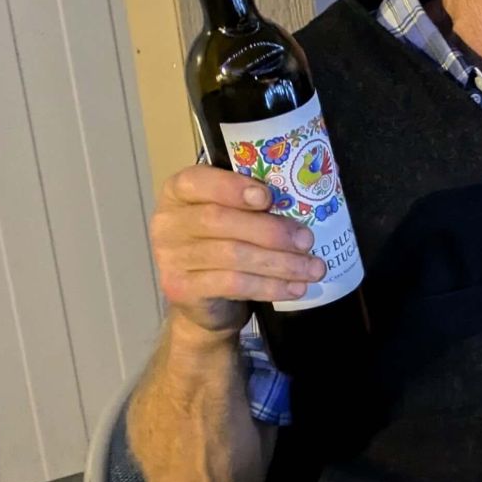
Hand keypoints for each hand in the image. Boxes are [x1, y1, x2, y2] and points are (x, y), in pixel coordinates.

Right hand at [150, 165, 323, 337]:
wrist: (204, 300)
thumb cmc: (225, 244)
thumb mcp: (235, 216)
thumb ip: (254, 204)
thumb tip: (306, 202)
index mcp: (179, 192)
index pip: (198, 181)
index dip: (232, 187)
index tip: (268, 197)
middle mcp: (167, 222)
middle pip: (220, 221)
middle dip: (271, 230)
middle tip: (307, 240)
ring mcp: (170, 257)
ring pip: (232, 255)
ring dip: (280, 263)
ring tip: (313, 268)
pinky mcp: (182, 289)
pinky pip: (233, 284)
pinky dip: (270, 286)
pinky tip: (295, 288)